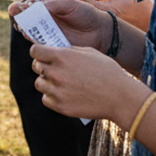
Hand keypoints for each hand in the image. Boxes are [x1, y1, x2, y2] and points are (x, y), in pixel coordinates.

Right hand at [8, 0, 110, 51]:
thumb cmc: (86, 13)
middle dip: (18, 17)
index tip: (17, 8)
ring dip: (23, 28)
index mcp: (47, 6)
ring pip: (28, 30)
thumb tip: (30, 6)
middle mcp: (44, 19)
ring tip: (25, 26)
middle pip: (24, 18)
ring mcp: (47, 32)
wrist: (101, 32)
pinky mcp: (51, 45)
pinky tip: (32, 36)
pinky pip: (37, 43)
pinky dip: (32, 39)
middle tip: (18, 17)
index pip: (27, 5)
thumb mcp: (68, 4)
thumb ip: (50, 4)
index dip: (20, 7)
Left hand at [30, 43, 149, 121]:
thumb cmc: (107, 72)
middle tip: (54, 69)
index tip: (43, 55)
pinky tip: (64, 94)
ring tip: (61, 83)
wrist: (120, 98)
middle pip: (36, 67)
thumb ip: (68, 50)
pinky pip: (45, 99)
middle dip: (43, 66)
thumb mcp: (89, 52)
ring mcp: (58, 91)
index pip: (35, 51)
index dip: (38, 52)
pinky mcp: (60, 106)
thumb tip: (53, 49)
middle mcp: (57, 73)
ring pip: (39, 84)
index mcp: (63, 56)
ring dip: (47, 82)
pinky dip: (52, 97)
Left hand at [69, 0, 152, 31]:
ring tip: (67, 7)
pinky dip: (87, 17)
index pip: (88, 3)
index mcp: (109, 10)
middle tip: (62, 0)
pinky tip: (80, 13)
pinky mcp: (108, 33)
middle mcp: (105, 21)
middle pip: (84, 12)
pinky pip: (94, 24)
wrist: (153, 25)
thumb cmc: (141, 5)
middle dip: (74, 6)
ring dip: (78, 12)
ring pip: (87, 18)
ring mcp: (105, 28)